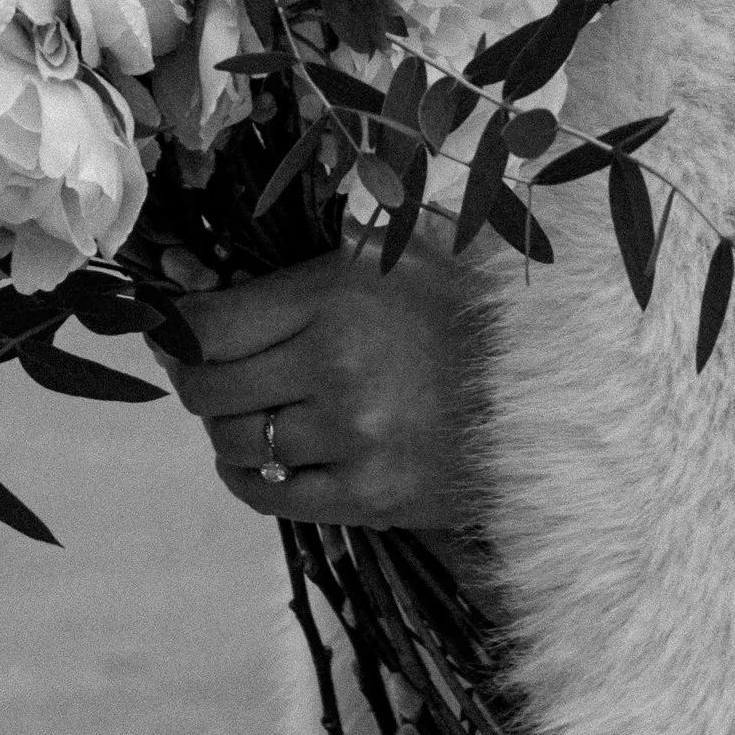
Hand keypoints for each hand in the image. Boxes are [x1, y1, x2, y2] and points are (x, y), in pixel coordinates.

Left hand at [151, 240, 477, 531]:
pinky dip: (252, 478)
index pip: (208, 325)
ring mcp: (353, 440)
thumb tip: (207, 255)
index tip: (175, 328)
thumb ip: (317, 235)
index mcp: (336, 296)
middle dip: (193, 377)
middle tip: (208, 367)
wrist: (559, 383)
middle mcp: (334, 370)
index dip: (175, 328)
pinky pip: (272, 499)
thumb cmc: (472, 300)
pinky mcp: (372, 497)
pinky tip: (265, 457)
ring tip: (249, 408)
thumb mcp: (399, 241)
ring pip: (236, 444)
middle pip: (207, 390)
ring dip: (228, 427)